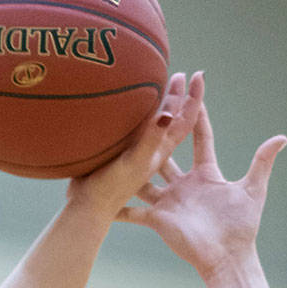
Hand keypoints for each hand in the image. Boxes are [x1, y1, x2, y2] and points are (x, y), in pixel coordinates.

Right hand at [66, 71, 204, 216]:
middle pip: (169, 122)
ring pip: (148, 132)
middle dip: (174, 99)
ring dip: (151, 113)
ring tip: (150, 94)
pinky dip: (129, 130)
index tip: (198, 74)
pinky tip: (121, 121)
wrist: (88, 213)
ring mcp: (135, 160)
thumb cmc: (112, 191)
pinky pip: (127, 142)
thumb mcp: (137, 163)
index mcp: (162, 152)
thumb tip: (167, 112)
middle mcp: (152, 155)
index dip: (194, 98)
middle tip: (175, 75)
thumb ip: (150, 139)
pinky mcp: (120, 165)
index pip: (185, 120)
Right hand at [117, 99, 286, 280]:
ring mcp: (168, 200)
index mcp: (205, 174)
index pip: (199, 138)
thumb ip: (261, 162)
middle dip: (157, 129)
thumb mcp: (252, 190)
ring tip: (115, 141)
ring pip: (143, 176)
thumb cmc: (241, 226)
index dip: (196, 115)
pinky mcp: (156, 218)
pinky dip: (116, 204)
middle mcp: (183, 184)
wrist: (226, 258)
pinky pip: (131, 210)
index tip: (191, 90)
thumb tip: (282, 136)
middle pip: (167, 150)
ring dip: (130, 161)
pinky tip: (98, 192)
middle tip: (147, 105)